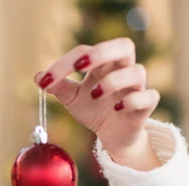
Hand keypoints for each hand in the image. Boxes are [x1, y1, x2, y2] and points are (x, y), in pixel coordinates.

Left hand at [35, 37, 160, 169]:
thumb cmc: (93, 109)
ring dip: (114, 80)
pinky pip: (149, 96)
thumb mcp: (72, 99)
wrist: (112, 135)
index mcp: (103, 65)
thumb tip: (39, 76)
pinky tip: (116, 108)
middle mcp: (122, 71)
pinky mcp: (145, 107)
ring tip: (94, 94)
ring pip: (137, 71)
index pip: (86, 52)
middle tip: (79, 66)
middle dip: (101, 53)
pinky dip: (133, 100)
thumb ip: (58, 86)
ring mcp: (136, 88)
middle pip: (124, 46)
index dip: (65, 62)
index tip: (47, 79)